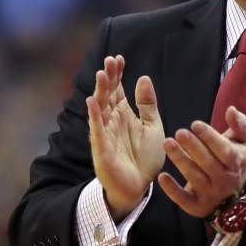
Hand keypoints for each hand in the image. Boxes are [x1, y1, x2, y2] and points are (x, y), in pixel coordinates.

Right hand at [87, 55, 164, 221]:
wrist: (139, 187)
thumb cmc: (144, 158)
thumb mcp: (152, 127)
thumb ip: (148, 104)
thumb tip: (143, 77)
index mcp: (124, 114)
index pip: (118, 89)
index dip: (118, 74)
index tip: (119, 58)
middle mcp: (112, 120)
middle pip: (108, 94)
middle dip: (108, 77)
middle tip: (109, 60)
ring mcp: (105, 133)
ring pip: (101, 108)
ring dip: (100, 91)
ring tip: (102, 74)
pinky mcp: (102, 149)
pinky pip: (97, 130)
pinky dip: (94, 115)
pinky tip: (92, 101)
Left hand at [158, 106, 245, 217]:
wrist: (233, 197)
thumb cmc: (232, 162)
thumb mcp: (241, 143)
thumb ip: (239, 124)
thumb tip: (231, 110)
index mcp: (236, 163)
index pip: (225, 151)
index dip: (211, 137)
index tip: (195, 124)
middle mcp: (225, 180)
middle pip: (209, 164)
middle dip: (193, 147)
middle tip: (179, 132)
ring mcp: (211, 194)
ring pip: (195, 178)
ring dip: (181, 161)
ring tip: (167, 144)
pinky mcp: (196, 206)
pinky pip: (184, 199)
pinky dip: (172, 190)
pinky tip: (162, 177)